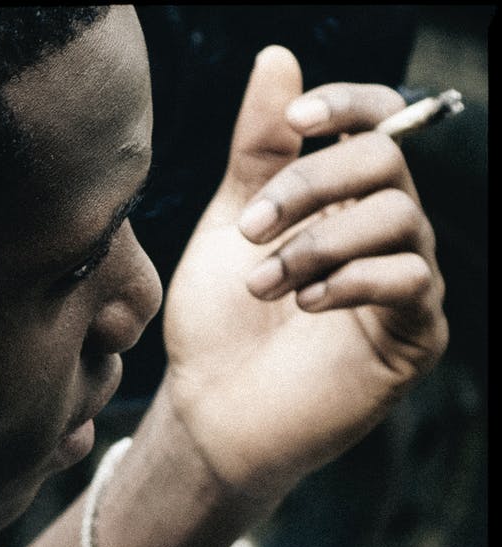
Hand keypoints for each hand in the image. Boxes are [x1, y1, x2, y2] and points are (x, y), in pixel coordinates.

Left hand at [161, 47, 449, 504]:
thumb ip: (256, 152)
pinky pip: (411, 282)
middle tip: (249, 228)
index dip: (347, 106)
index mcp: (342, 200)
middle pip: (387, 163)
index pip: (377, 123)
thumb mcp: (227, 228)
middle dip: (313, 184)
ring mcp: (404, 285)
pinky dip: (354, 280)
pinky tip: (304, 304)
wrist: (207, 415)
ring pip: (400, 218)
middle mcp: (382, 233)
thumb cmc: (215, 327)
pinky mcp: (413, 338)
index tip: (295, 125)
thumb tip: (279, 57)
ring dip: (318, 242)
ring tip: (261, 284)